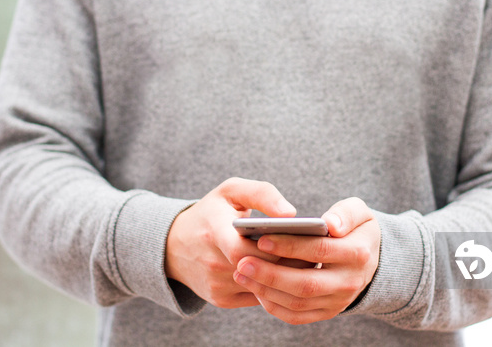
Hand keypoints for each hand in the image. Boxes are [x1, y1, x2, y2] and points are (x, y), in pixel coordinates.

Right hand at [165, 178, 296, 307]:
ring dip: (286, 277)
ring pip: (262, 287)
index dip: (278, 247)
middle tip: (317, 252)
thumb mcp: (231, 191)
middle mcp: (213, 263)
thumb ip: (262, 194)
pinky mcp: (221, 299)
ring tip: (308, 262)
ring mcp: (216, 285)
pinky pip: (256, 297)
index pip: (248, 249)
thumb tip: (291, 213)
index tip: (304, 239)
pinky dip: (274, 287)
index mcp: (214, 232)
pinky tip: (290, 274)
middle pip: (262, 269)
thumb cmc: (211, 212)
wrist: (174, 244)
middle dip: (290, 262)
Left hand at [232, 197, 380, 324]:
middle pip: (305, 284)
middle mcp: (349, 282)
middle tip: (242, 262)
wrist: (369, 257)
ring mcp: (338, 301)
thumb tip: (331, 224)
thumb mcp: (358, 211)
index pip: (319, 251)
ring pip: (297, 302)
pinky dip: (273, 305)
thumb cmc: (353, 227)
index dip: (290, 246)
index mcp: (357, 253)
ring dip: (266, 290)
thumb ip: (346, 213)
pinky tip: (255, 288)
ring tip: (241, 273)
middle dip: (270, 274)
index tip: (262, 239)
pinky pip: (296, 316)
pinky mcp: (327, 312)